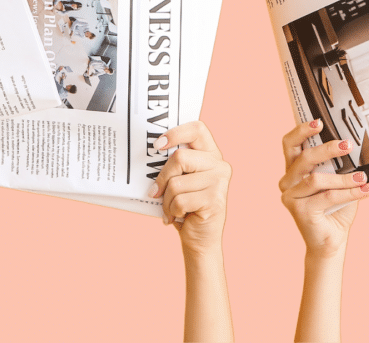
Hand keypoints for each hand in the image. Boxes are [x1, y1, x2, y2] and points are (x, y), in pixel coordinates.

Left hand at [151, 121, 231, 254]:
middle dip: (162, 177)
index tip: (157, 145)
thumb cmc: (186, 207)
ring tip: (170, 209)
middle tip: (155, 192)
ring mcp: (219, 182)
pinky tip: (175, 217)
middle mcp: (219, 165)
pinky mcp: (214, 200)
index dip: (176, 133)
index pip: (197, 129)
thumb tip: (148, 155)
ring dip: (166, 201)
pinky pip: (180, 201)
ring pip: (176, 183)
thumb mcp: (180, 180)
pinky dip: (171, 211)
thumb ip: (174, 166)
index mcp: (211, 154)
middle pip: (180, 158)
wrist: (200, 240)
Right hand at [279, 120, 368, 258]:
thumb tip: (355, 148)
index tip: (319, 122)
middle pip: (303, 158)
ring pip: (317, 179)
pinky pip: (327, 197)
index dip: (301, 131)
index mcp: (292, 170)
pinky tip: (365, 190)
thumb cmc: (335, 210)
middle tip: (348, 145)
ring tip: (363, 177)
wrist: (331, 241)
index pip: (290, 145)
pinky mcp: (299, 211)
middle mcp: (287, 181)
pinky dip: (349, 193)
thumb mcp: (337, 182)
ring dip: (343, 178)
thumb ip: (338, 167)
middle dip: (326, 149)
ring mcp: (290, 197)